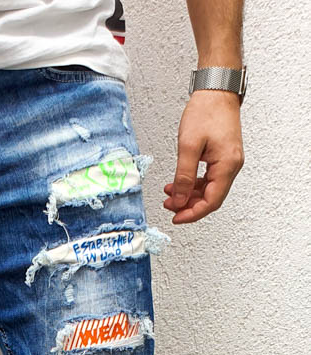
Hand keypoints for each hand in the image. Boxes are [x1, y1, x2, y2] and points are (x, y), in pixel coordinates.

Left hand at [163, 90, 243, 223]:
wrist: (216, 90)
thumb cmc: (206, 111)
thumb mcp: (189, 146)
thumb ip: (183, 176)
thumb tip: (179, 199)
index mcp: (227, 165)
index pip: (211, 201)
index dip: (193, 213)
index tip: (176, 217)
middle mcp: (232, 165)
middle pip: (211, 198)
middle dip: (189, 205)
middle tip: (169, 206)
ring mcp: (228, 161)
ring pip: (209, 189)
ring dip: (189, 195)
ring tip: (170, 194)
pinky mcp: (223, 157)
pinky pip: (209, 178)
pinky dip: (193, 184)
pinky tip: (179, 183)